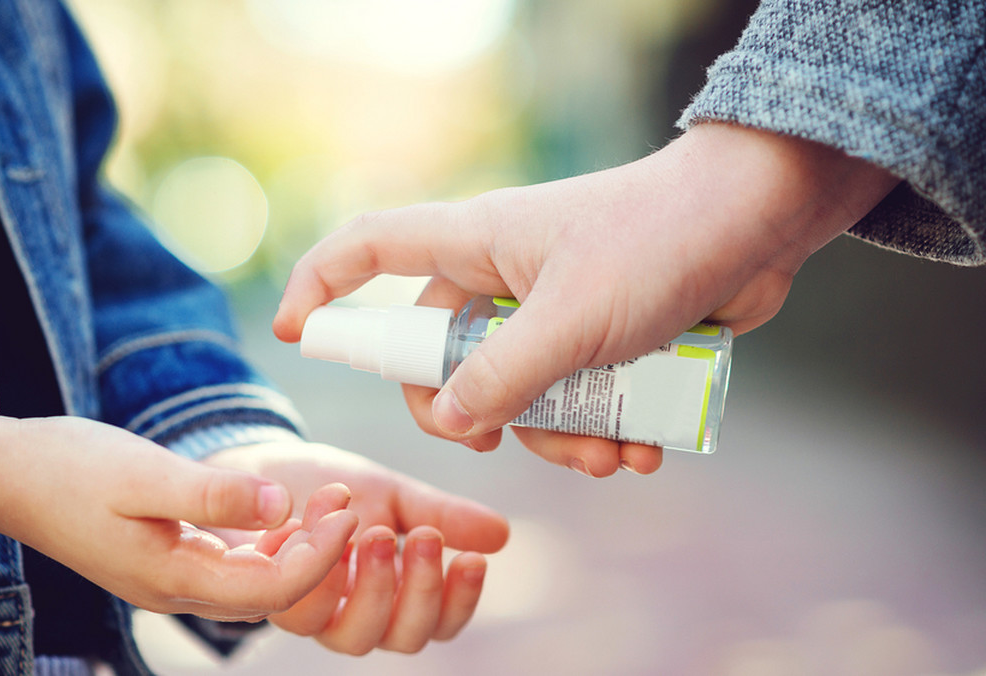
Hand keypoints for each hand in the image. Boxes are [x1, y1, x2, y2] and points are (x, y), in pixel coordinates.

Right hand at [0, 415, 357, 621]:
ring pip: (254, 583)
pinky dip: (265, 544)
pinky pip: (231, 566)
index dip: (321, 554)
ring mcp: (169, 579)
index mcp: (172, 579)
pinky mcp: (164, 559)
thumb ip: (213, 494)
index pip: (273, 588)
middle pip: (271, 593)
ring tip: (326, 501)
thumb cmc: (69, 468)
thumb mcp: (144, 473)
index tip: (348, 508)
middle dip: (320, 552)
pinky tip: (281, 511)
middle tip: (347, 500)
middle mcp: (175, 592)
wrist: (6, 475)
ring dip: (296, 548)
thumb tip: (280, 506)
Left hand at [204, 441, 508, 653]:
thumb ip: (442, 516)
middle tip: (428, 536)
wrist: (262, 468)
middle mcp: (355, 617)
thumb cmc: (330, 490)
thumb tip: (502, 535)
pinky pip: (298, 607)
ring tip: (378, 530)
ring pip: (353, 635)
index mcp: (393, 597)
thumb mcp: (393, 494)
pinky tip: (323, 524)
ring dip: (374, 585)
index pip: (438, 622)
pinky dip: (316, 569)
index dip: (459, 601)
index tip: (475, 560)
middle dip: (421, 590)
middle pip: (403, 637)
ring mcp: (314, 615)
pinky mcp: (271, 599)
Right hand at [274, 123, 899, 474]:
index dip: (321, 286)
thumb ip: (502, 375)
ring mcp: (552, 307)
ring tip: (609, 455)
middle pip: (442, 353)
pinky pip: (573, 395)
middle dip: (476, 412)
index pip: (369, 249)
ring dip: (556, 435)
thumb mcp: (574, 321)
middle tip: (502, 442)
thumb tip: (448, 422)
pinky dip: (599, 430)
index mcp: (475, 245)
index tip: (293, 332)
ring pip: (517, 388)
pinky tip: (642, 450)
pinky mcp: (600, 334)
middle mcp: (503, 275)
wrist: (763, 220)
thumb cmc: (662, 245)